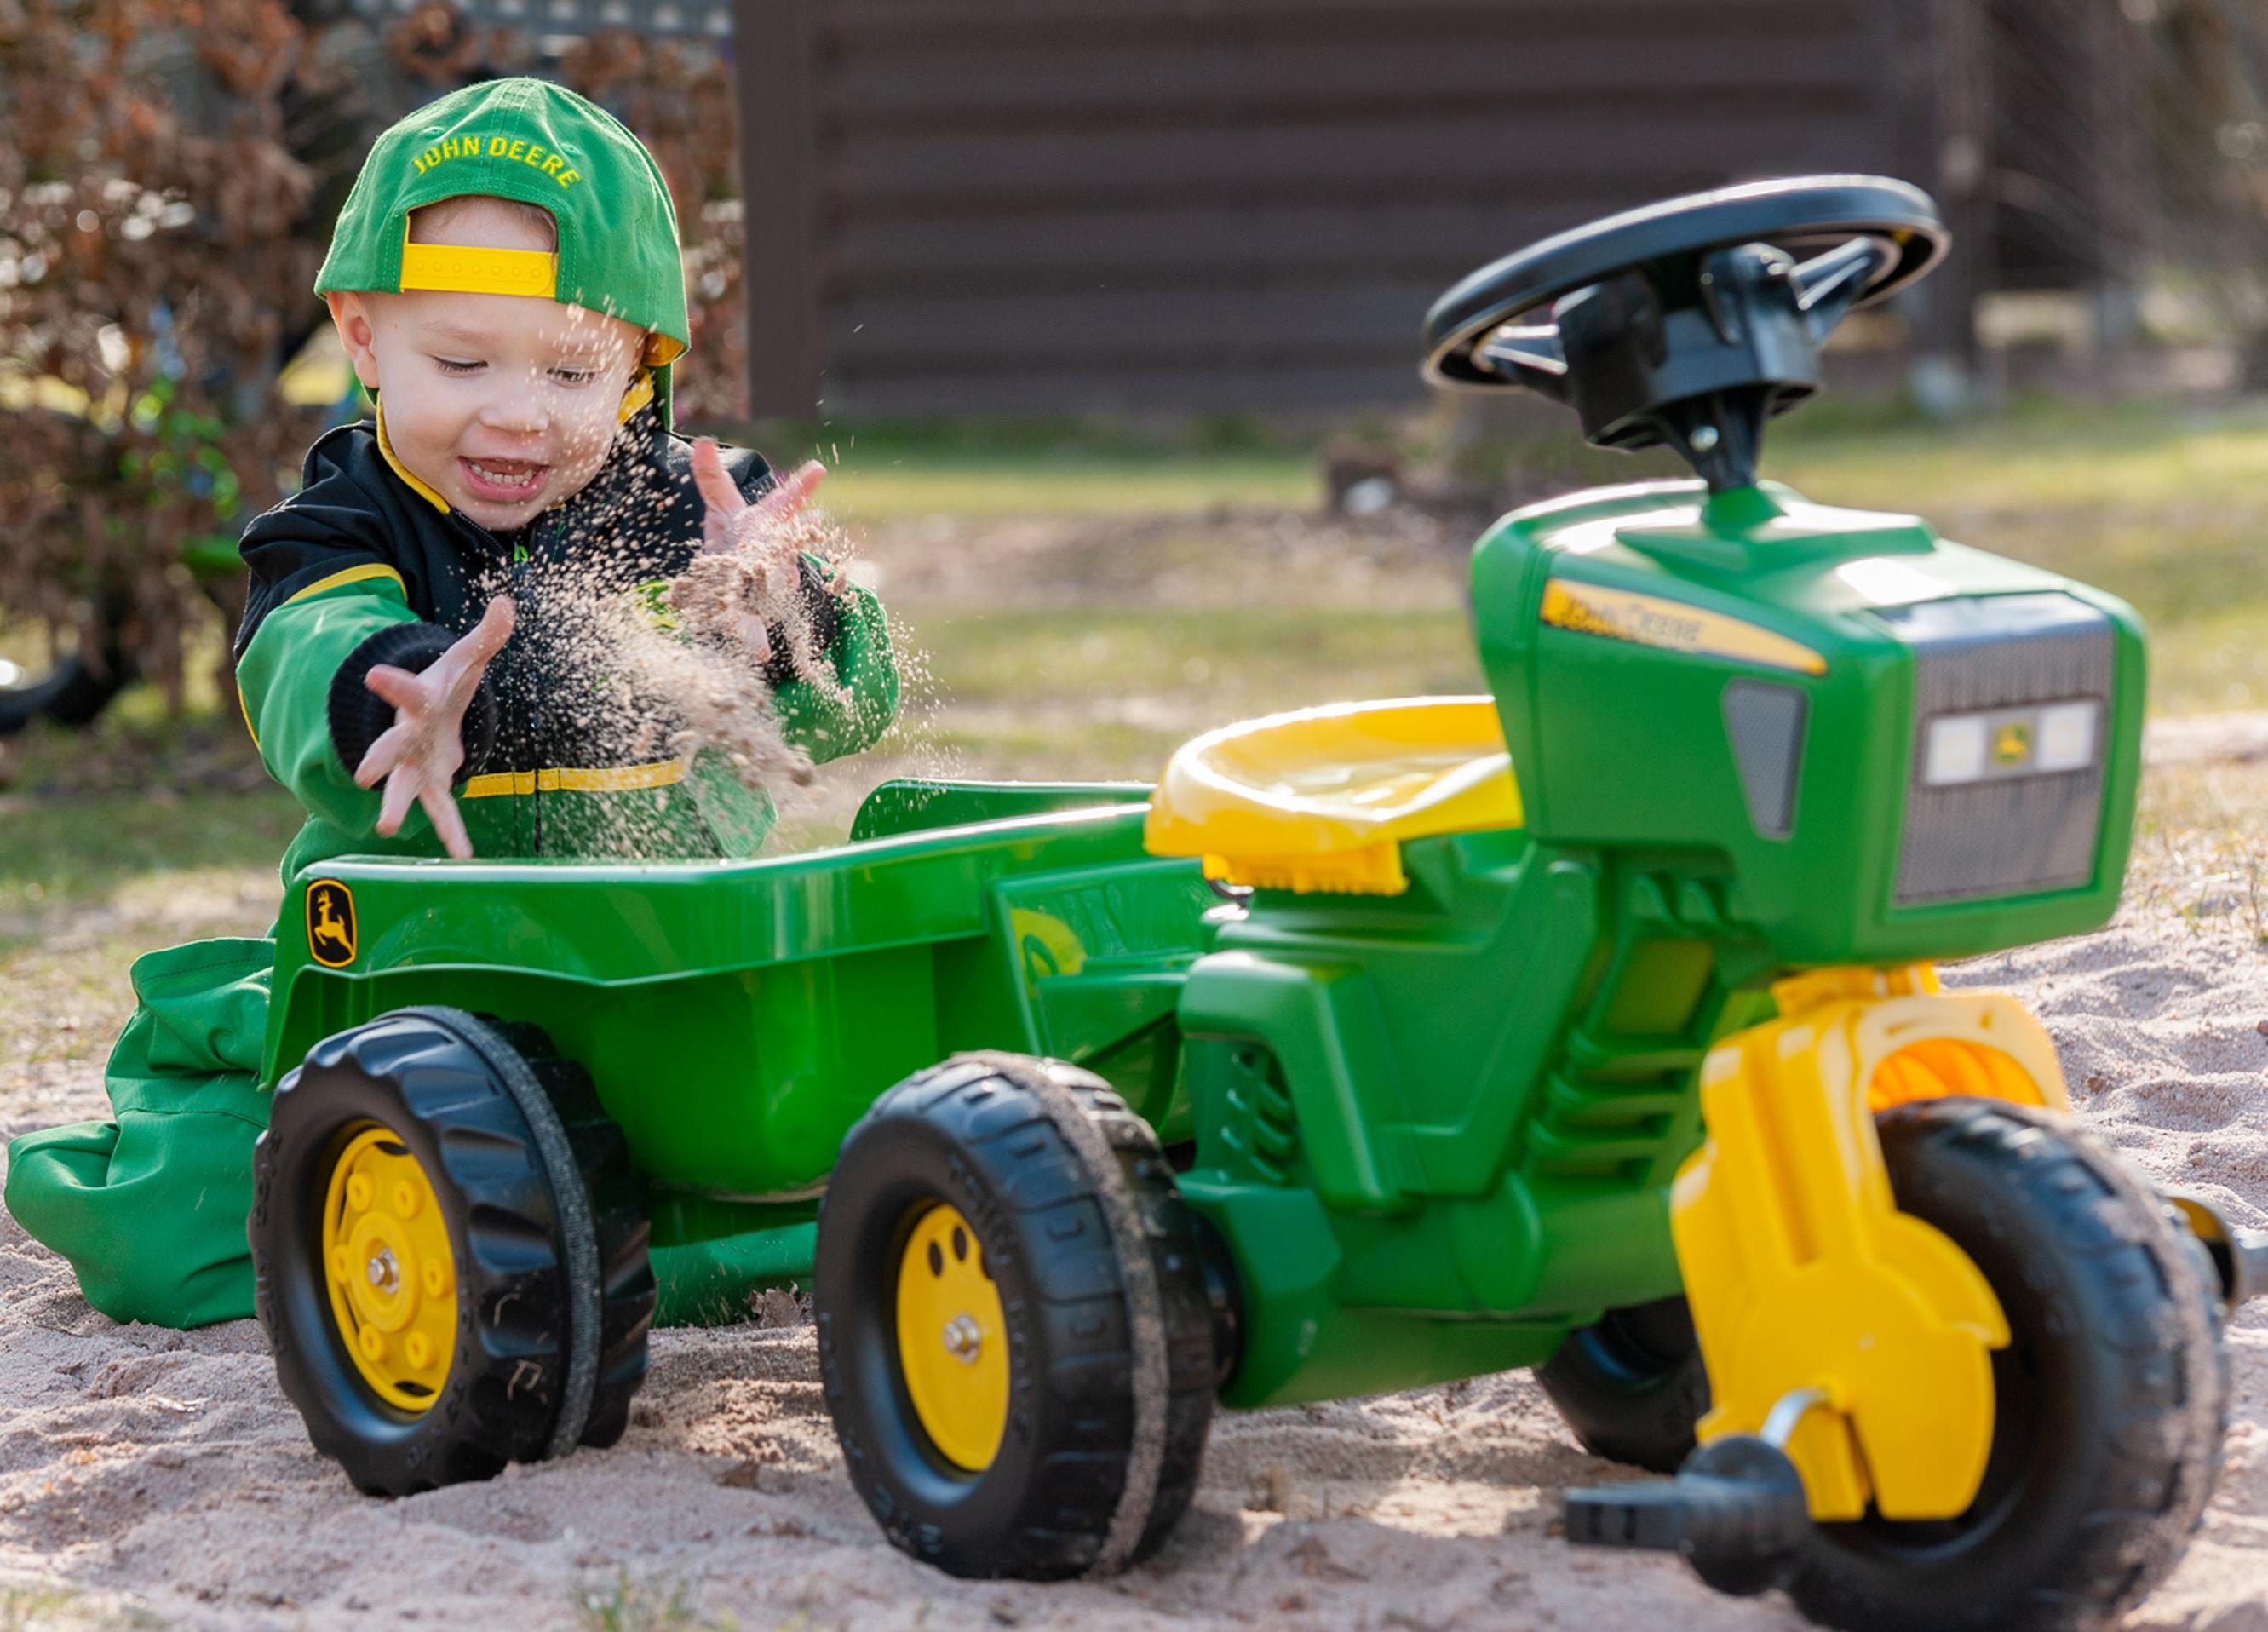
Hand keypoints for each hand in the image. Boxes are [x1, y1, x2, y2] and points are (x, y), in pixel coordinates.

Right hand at [353, 596, 514, 859]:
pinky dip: (451, 832)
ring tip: (387, 830)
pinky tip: (463, 855)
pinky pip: (441, 811)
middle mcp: (409, 735)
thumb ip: (487, 635)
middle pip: (391, 747)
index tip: (372, 676)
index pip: (406, 690)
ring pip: (403, 787)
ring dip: (397, 806)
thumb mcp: (466, 658)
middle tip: (364, 774)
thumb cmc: (446, 682)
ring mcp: (414, 763)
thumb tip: (506, 604)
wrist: (430, 712)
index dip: (392, 683)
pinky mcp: (430, 783)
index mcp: (419, 700)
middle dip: (378, 759)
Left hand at [689, 441, 826, 658]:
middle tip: (810, 531)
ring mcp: (770, 583)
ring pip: (775, 587)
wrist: (744, 582)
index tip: (817, 469)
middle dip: (794, 543)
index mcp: (770, 524)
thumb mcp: (723, 506)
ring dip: (777, 590)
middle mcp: (776, 552)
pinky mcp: (753, 612)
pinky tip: (759, 653)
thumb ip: (712, 478)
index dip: (801, 486)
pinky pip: (751, 627)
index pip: (787, 501)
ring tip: (780, 597)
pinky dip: (754, 640)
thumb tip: (702, 442)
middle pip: (786, 547)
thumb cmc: (739, 537)